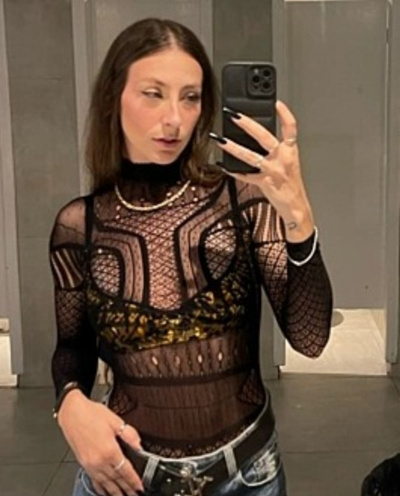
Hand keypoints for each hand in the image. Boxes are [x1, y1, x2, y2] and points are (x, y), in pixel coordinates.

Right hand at [57, 390, 143, 495]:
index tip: (140, 486)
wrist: (72, 413)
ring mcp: (90, 464)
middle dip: (127, 489)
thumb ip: (129, 434)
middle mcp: (99, 461)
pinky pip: (94, 481)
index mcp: (109, 450)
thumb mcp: (115, 421)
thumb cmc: (91, 414)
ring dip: (115, 492)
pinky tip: (104, 492)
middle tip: (135, 495)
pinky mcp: (83, 464)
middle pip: (116, 480)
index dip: (134, 480)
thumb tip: (139, 445)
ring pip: (105, 484)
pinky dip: (101, 489)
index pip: (125, 470)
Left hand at [212, 100, 313, 241]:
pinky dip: (234, 171)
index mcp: (291, 151)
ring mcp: (273, 170)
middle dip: (247, 124)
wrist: (296, 207)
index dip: (284, 114)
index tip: (275, 102)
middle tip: (233, 114)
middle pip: (264, 136)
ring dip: (233, 147)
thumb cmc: (291, 185)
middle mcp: (283, 158)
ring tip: (220, 140)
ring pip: (250, 155)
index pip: (290, 127)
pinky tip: (223, 166)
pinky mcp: (264, 183)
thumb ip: (277, 151)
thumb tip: (258, 138)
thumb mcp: (289, 163)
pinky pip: (246, 176)